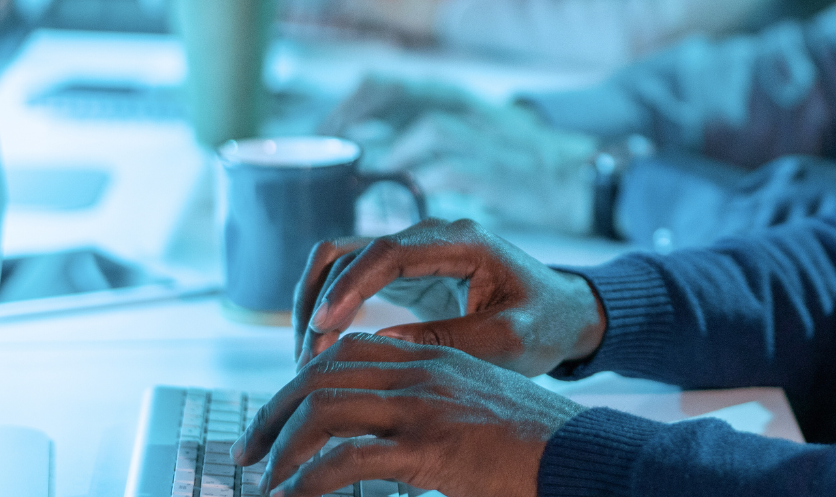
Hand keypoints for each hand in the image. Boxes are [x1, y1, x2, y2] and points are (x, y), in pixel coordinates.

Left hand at [233, 333, 583, 496]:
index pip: (351, 351)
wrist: (585, 456)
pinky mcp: (430, 448)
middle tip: (250, 451)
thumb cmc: (540, 445)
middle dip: (275, 412)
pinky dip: (307, 483)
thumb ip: (437, 412)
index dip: (305, 379)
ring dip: (281, 447)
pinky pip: (346, 461)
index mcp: (439, 359)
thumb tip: (392, 444)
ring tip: (265, 482)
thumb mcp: (482, 411)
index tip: (282, 417)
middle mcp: (426, 373)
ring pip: (324, 409)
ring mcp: (426, 407)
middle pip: (324, 373)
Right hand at [293, 218, 606, 374]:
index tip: (322, 327)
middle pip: (350, 251)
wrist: (566, 314)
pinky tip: (324, 350)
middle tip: (307, 356)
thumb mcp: (508, 341)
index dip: (348, 287)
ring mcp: (417, 252)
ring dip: (317, 303)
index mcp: (462, 242)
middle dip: (320, 300)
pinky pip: (354, 281)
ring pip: (342, 262)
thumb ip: (448, 340)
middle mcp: (433, 237)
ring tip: (309, 357)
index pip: (387, 251)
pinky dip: (331, 309)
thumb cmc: (546, 324)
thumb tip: (378, 344)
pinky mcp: (408, 274)